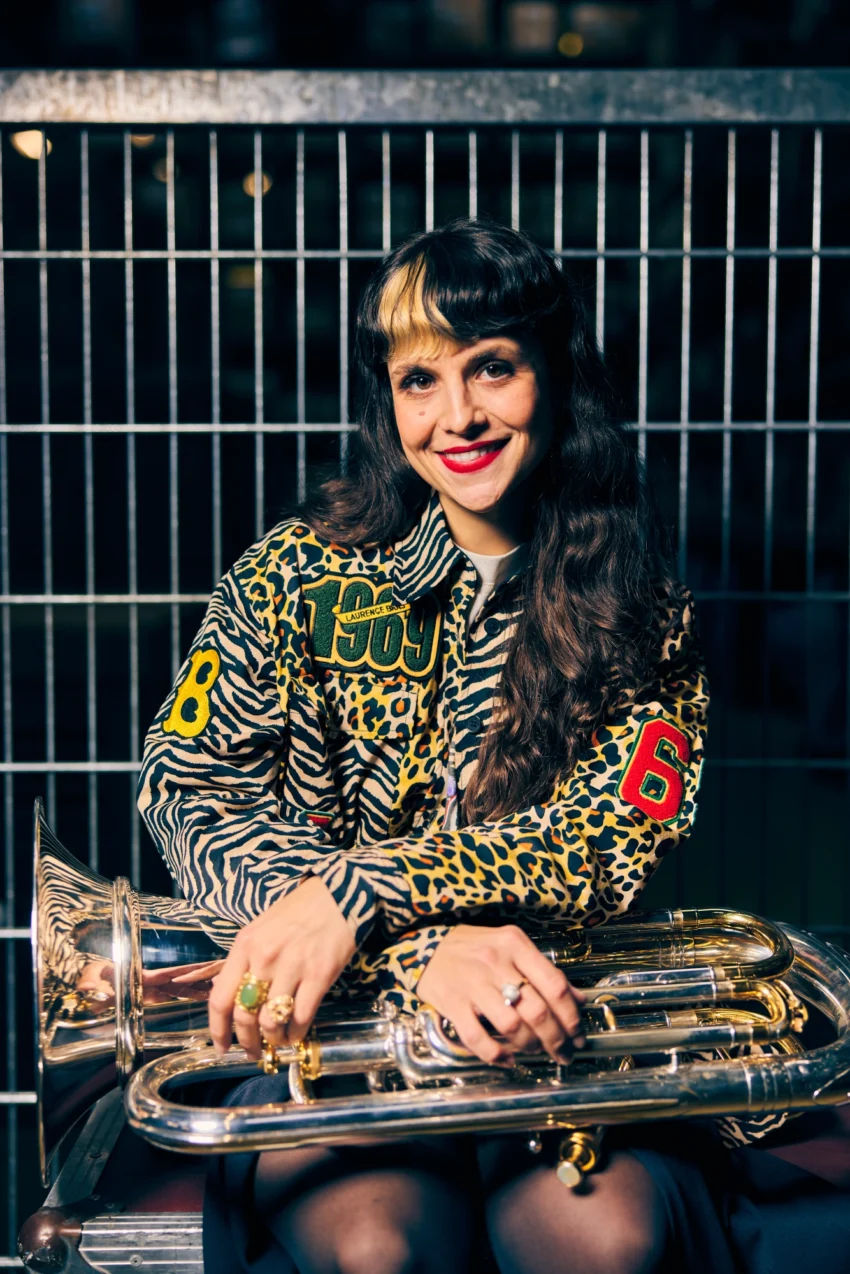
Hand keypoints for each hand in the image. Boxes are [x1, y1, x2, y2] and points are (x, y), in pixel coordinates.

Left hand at [207, 877, 355, 1060]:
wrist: (337, 896)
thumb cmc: (299, 912)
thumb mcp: (262, 929)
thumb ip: (246, 960)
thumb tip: (232, 996)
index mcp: (245, 945)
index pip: (220, 997)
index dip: (217, 1029)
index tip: (221, 1046)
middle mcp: (264, 957)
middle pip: (244, 1016)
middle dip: (247, 1042)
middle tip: (253, 1052)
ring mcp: (292, 966)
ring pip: (271, 1021)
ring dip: (273, 1039)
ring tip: (278, 1041)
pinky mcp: (319, 974)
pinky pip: (301, 1017)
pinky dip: (297, 1033)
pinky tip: (298, 1034)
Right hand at [416, 923, 584, 1064]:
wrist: (425, 947)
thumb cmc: (473, 948)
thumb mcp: (511, 947)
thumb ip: (544, 971)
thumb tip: (578, 999)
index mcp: (514, 944)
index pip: (554, 984)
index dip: (571, 1016)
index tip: (577, 1034)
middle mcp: (495, 962)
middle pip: (536, 1010)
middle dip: (556, 1038)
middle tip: (563, 1052)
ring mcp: (472, 983)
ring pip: (511, 1025)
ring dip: (530, 1046)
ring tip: (535, 1051)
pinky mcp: (452, 1003)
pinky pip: (477, 1037)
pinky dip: (496, 1054)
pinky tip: (508, 1058)